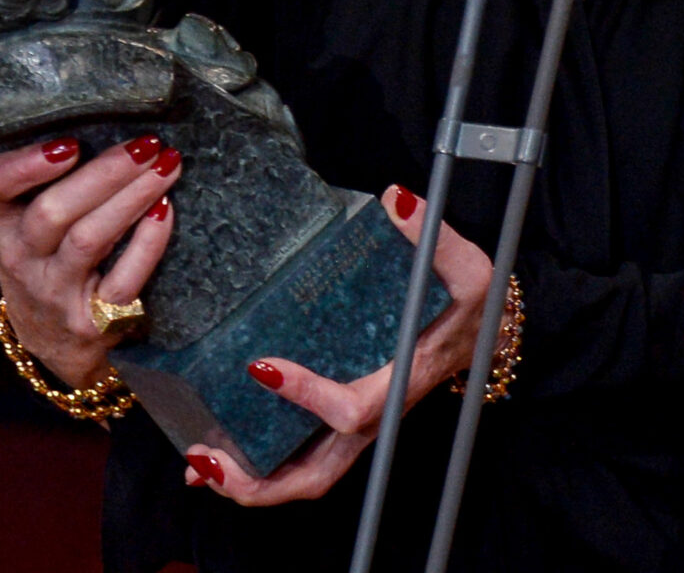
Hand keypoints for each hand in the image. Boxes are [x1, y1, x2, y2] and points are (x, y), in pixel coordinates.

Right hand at [0, 133, 181, 387]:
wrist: (54, 337)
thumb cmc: (46, 255)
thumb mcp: (23, 217)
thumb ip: (45, 174)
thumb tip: (106, 114)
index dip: (22, 165)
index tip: (68, 144)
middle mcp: (18, 259)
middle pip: (52, 212)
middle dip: (105, 173)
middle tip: (146, 144)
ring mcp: (54, 291)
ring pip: (89, 239)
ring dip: (133, 196)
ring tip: (168, 164)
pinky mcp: (92, 319)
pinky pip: (123, 279)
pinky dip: (148, 242)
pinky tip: (165, 209)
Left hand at [182, 185, 491, 504]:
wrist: (484, 333)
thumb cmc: (471, 305)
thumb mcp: (466, 268)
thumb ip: (434, 235)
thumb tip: (396, 199)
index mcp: (400, 382)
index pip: (352, 410)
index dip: (307, 395)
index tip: (262, 366)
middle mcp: (377, 418)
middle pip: (317, 475)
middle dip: (260, 481)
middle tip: (208, 459)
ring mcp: (361, 429)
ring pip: (306, 478)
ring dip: (252, 484)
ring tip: (199, 466)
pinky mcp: (347, 424)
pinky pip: (303, 461)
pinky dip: (260, 469)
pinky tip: (219, 458)